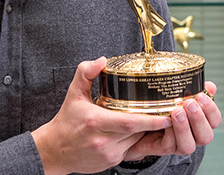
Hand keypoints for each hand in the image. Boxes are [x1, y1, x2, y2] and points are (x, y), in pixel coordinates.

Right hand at [31, 58, 172, 174]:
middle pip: (137, 131)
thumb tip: (102, 60)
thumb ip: (86, 72)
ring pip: (137, 140)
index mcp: (95, 122)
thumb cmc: (67, 121)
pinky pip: (131, 148)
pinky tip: (136, 129)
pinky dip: (136, 138)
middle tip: (167, 110)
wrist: (55, 151)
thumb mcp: (74, 93)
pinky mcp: (112, 162)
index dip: (150, 120)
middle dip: (152, 122)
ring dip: (145, 130)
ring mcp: (108, 154)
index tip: (167, 114)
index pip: (129, 122)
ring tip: (152, 116)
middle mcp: (103, 140)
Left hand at [123, 81, 221, 160]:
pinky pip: (169, 145)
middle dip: (198, 119)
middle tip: (188, 103)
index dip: (211, 109)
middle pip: (206, 136)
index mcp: (200, 123)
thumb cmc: (164, 107)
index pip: (215, 120)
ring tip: (176, 112)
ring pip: (189, 146)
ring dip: (184, 128)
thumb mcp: (180, 96)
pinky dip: (168, 133)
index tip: (201, 95)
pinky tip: (164, 120)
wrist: (141, 122)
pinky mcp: (163, 149)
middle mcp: (193, 136)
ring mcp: (179, 145)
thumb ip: (195, 90)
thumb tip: (210, 86)